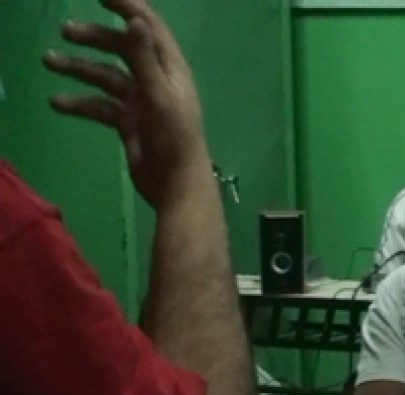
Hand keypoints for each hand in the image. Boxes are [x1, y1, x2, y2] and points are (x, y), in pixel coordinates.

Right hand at [42, 0, 209, 207]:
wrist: (175, 186)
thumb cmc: (175, 139)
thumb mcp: (159, 96)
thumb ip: (145, 58)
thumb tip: (134, 19)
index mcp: (171, 69)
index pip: (149, 27)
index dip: (127, 7)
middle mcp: (156, 80)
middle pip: (122, 48)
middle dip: (95, 37)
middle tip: (65, 30)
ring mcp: (141, 101)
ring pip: (105, 76)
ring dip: (78, 68)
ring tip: (49, 61)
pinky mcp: (128, 121)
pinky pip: (100, 105)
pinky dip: (80, 102)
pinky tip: (57, 102)